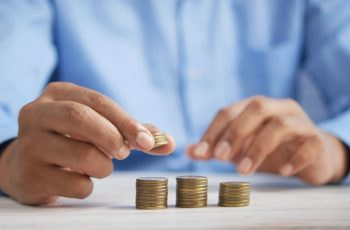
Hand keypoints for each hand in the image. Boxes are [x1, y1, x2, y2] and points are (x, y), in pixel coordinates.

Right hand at [0, 82, 174, 204]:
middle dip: (113, 137)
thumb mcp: (96, 126)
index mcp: (58, 94)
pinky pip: (75, 184)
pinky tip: (79, 179)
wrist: (27, 164)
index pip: (98, 101)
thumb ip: (132, 132)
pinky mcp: (30, 174)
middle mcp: (37, 114)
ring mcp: (29, 144)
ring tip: (99, 166)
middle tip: (124, 153)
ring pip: (82, 155)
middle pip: (81, 118)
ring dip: (104, 166)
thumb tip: (168, 142)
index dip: (127, 121)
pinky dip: (88, 185)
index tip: (148, 141)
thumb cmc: (71, 140)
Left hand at [187, 96, 346, 184]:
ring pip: (280, 125)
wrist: (312, 155)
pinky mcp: (317, 140)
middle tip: (220, 157)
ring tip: (244, 170)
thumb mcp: (241, 148)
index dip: (213, 131)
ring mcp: (300, 122)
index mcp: (256, 107)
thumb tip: (189, 151)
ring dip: (258, 148)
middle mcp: (278, 108)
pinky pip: (309, 144)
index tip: (200, 152)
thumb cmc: (271, 149)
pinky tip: (282, 171)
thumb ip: (217, 148)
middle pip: (256, 108)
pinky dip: (295, 158)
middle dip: (235, 132)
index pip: (229, 111)